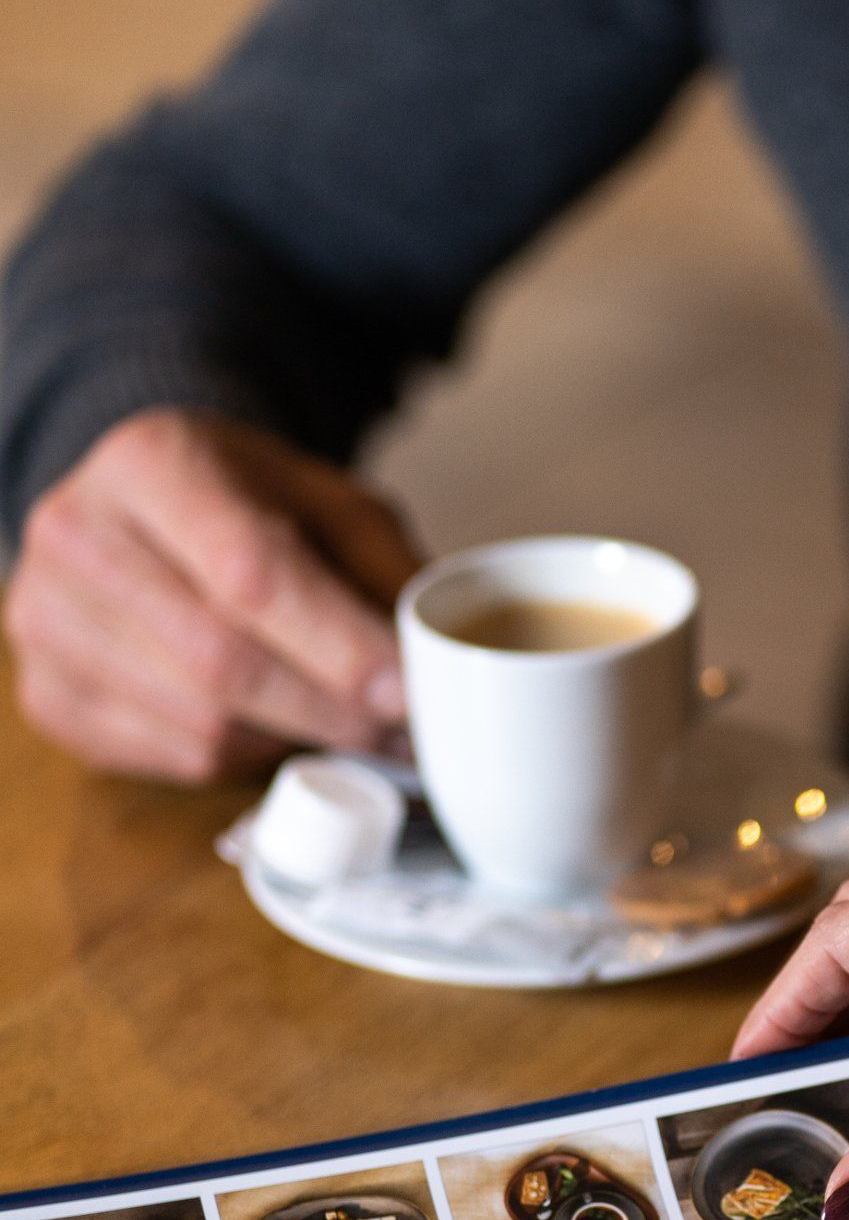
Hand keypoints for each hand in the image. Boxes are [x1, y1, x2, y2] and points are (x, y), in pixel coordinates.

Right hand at [4, 409, 419, 780]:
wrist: (145, 512)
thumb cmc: (250, 504)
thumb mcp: (333, 505)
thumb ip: (386, 574)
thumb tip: (433, 668)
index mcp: (150, 462)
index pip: (250, 572)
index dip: (338, 645)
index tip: (408, 691)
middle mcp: (75, 534)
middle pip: (221, 661)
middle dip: (331, 711)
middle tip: (405, 733)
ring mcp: (45, 619)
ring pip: (200, 724)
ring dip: (296, 739)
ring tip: (349, 724)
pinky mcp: (48, 693)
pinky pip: (173, 758)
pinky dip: (245, 757)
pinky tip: (275, 726)